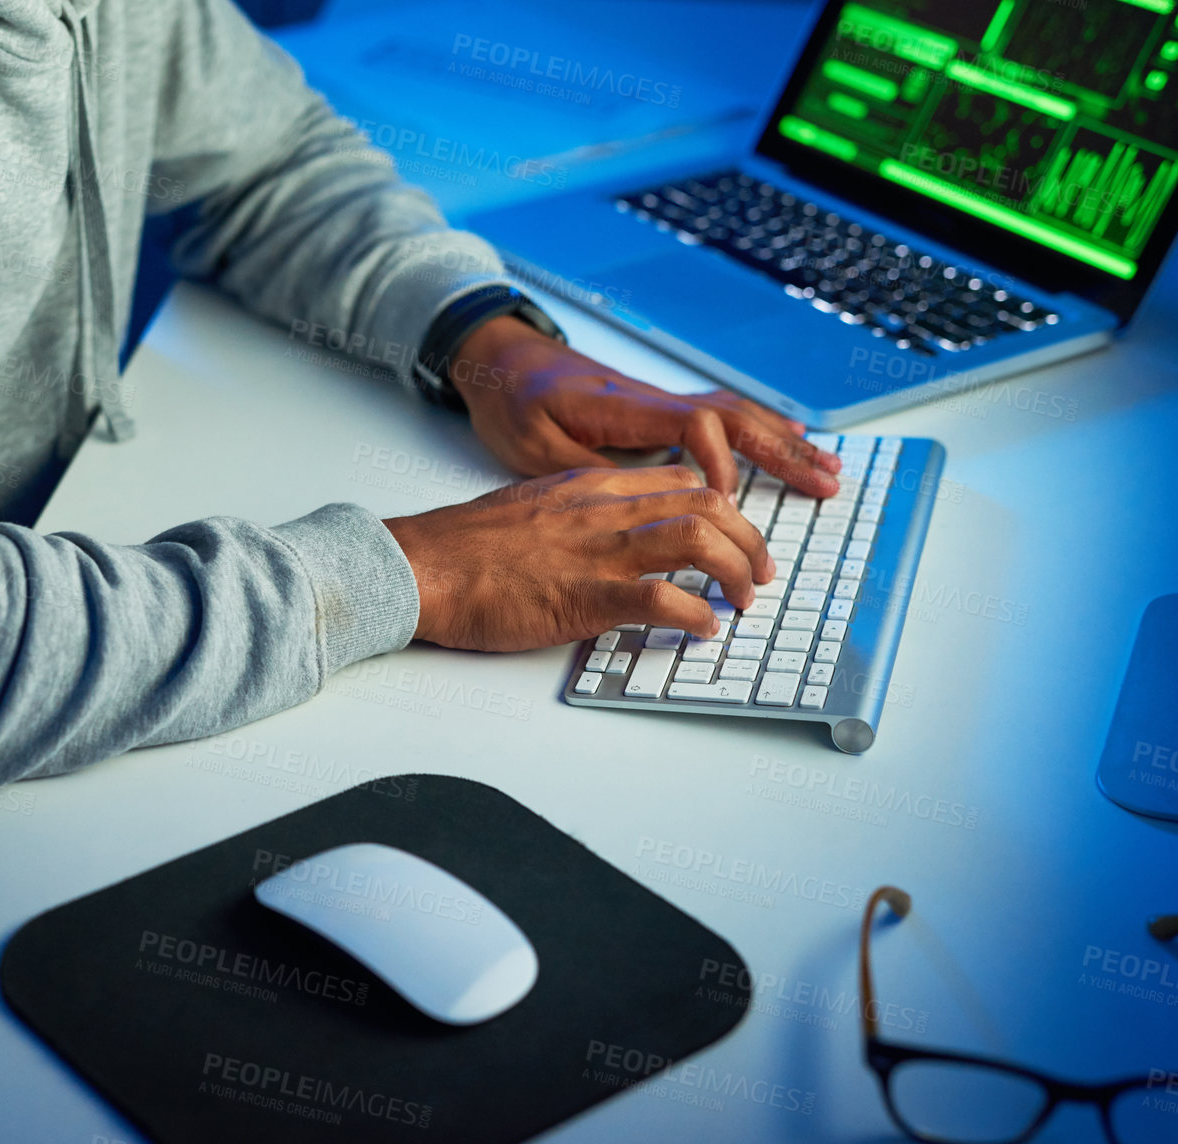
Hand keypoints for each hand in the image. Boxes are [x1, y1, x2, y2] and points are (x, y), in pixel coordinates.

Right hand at [383, 465, 773, 651]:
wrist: (420, 566)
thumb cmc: (460, 548)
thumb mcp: (528, 509)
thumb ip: (573, 517)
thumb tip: (603, 542)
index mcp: (588, 487)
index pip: (680, 480)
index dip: (720, 509)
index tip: (731, 538)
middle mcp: (603, 511)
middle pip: (707, 504)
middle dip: (748, 539)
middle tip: (758, 574)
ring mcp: (596, 552)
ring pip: (698, 539)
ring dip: (737, 572)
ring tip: (744, 601)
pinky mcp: (584, 597)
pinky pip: (662, 599)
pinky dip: (696, 615)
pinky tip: (703, 629)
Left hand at [448, 316, 841, 498]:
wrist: (500, 358)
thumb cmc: (512, 401)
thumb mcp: (531, 446)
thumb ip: (583, 470)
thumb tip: (636, 501)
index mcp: (625, 407)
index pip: (695, 424)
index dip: (719, 463)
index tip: (725, 504)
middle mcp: (653, 400)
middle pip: (735, 418)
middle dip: (783, 452)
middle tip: (828, 484)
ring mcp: (659, 402)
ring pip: (736, 415)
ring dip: (783, 442)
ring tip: (828, 468)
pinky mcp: (656, 410)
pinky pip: (720, 416)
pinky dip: (759, 430)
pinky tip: (786, 440)